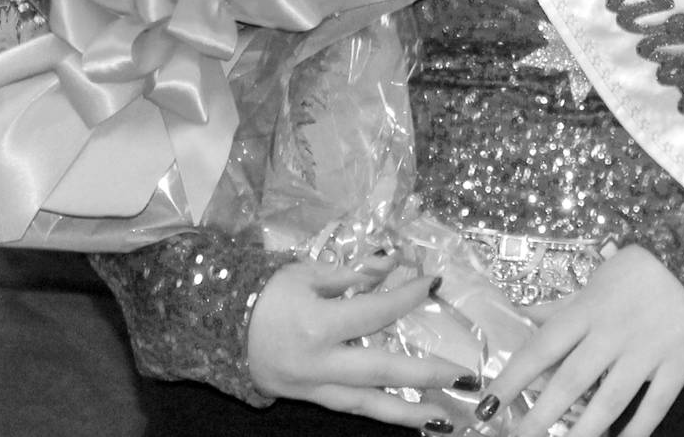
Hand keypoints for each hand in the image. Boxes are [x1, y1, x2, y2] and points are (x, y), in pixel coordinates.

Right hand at [248, 260, 471, 426]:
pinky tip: (406, 414)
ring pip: (368, 405)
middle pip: (381, 371)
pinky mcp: (309, 398)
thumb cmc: (265, 293)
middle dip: (425, 374)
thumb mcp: (305, 273)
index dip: (406, 296)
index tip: (433, 283)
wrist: (219, 327)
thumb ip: (351, 275)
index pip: (375, 312)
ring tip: (444, 416)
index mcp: (318, 325)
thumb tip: (390, 268)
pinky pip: (350, 407)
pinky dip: (380, 411)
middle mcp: (319, 363)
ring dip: (409, 412)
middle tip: (464, 375)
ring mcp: (314, 387)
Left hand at [490, 247, 683, 436]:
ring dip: (584, 432)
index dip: (514, 377)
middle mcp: (614, 329)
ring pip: (610, 399)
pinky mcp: (679, 361)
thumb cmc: (630, 278)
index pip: (543, 347)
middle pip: (572, 380)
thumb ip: (558, 310)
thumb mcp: (592, 284)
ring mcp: (648, 347)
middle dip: (542, 416)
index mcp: (588, 309)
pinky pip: (655, 405)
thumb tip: (516, 315)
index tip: (488, 404)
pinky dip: (637, 431)